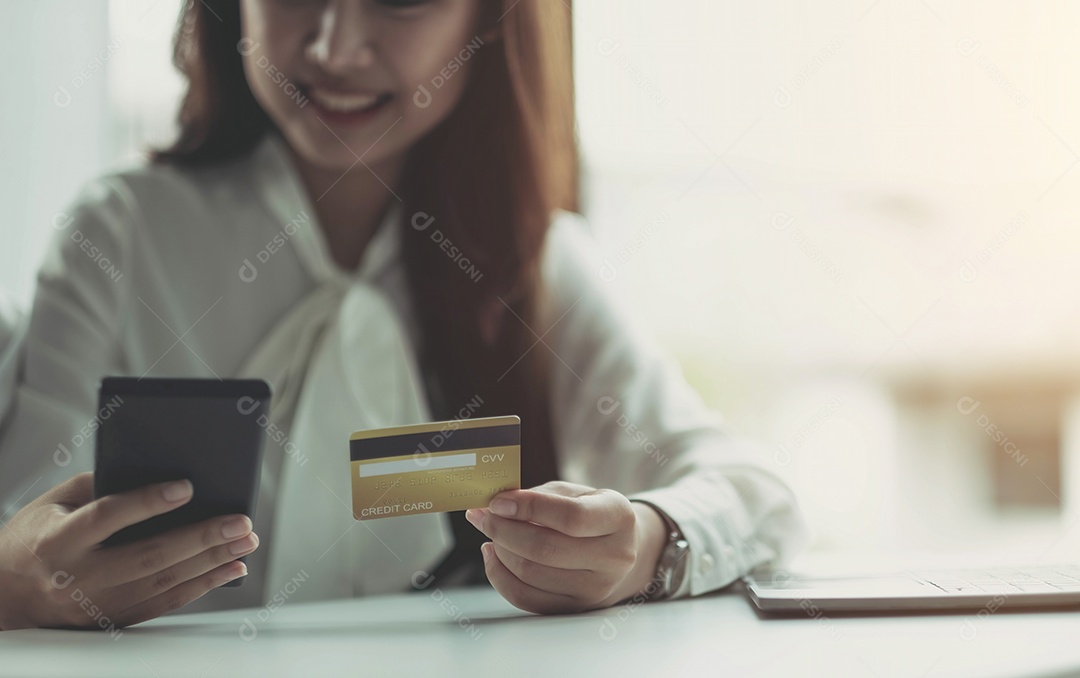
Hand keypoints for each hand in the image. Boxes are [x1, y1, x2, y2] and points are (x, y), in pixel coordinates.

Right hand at [0, 473, 258, 630]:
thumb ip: (100, 486)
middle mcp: (78, 576)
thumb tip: (159, 473)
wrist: (5, 595)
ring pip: (164, 582)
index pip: (107, 517)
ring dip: (212, 562)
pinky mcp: (112, 619)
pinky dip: (201, 585)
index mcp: (58, 541)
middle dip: (202, 537)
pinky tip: (229, 569)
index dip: (147, 502)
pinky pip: (164, 603)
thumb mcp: (54, 502)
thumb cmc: (35, 536)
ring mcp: (96, 603)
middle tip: (241, 521)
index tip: (186, 487)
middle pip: (149, 555)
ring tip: (246, 542)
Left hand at [465, 481, 668, 613]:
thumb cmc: (591, 514)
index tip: (498, 502)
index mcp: (618, 518)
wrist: (619, 551)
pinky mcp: (573, 608)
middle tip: (483, 516)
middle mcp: (614, 557)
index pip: (571, 517)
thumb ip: (540, 496)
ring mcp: (596, 589)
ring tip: (491, 532)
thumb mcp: (576, 493)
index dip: (528, 508)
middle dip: (503, 530)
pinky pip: (524, 598)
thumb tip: (496, 505)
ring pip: (530, 575)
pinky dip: (499, 575)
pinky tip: (494, 554)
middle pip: (545, 550)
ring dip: (500, 550)